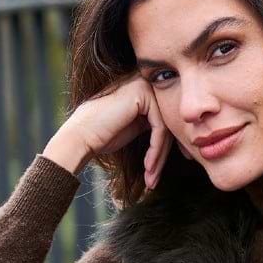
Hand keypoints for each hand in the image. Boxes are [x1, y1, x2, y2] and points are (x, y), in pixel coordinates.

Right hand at [44, 71, 175, 187]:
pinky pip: (160, 128)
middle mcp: (145, 83)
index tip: (163, 170)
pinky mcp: (143, 95)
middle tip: (155, 179)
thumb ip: (154, 124)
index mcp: (144, 89)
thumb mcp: (135, 127)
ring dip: (158, 157)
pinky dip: (156, 150)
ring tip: (151, 178)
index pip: (165, 119)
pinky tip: (148, 166)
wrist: (81, 136)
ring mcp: (144, 85)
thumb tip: (181, 136)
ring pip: (165, 128)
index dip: (167, 147)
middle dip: (163, 156)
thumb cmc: (102, 135)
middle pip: (167, 123)